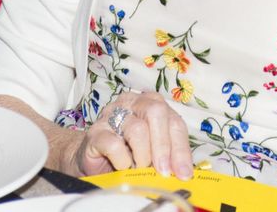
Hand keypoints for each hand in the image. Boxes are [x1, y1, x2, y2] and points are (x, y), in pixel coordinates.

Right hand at [69, 91, 193, 179]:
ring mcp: (112, 114)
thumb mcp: (152, 152)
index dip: (181, 148)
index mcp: (151, 103)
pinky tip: (123, 167)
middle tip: (163, 172)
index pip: (174, 120)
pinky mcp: (96, 131)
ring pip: (137, 129)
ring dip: (142, 156)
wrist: (93, 158)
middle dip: (163, 146)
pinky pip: (114, 144)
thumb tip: (183, 172)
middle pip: (156, 113)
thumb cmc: (127, 153)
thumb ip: (168, 155)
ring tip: (139, 168)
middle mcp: (133, 102)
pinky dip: (123, 161)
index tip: (183, 173)